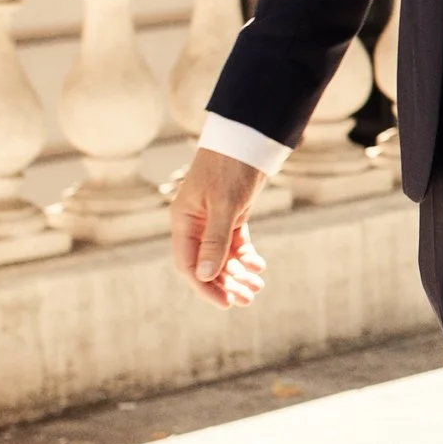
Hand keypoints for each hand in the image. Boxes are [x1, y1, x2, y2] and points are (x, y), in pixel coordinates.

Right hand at [168, 146, 267, 310]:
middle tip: (247, 300)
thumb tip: (207, 276)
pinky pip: (236, 244)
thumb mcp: (225, 205)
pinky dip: (246, 256)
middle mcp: (195, 224)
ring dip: (238, 273)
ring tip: (257, 288)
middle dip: (227, 284)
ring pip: (223, 257)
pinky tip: (258, 266)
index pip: (188, 264)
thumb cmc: (230, 168)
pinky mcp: (231, 215)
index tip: (225, 302)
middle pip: (207, 264)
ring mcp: (213, 221)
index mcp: (184, 222)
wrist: (247, 140)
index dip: (205, 286)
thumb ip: (216, 240)